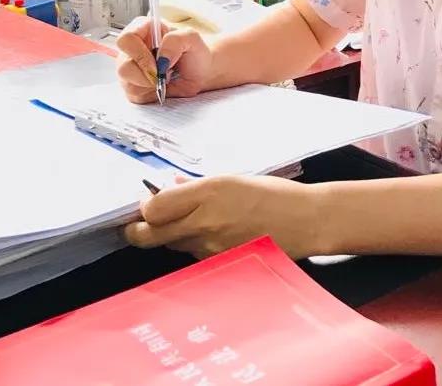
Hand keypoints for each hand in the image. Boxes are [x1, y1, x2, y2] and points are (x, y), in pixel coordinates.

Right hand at [115, 17, 211, 103]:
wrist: (201, 72)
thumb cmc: (194, 51)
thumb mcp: (191, 38)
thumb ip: (175, 41)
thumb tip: (160, 59)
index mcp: (142, 30)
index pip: (126, 40)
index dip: (139, 55)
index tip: (157, 65)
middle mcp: (132, 48)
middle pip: (123, 66)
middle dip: (146, 75)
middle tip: (165, 76)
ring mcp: (130, 67)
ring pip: (126, 82)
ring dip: (150, 84)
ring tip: (166, 78)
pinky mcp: (133, 85)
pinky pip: (133, 94)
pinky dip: (150, 93)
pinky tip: (161, 86)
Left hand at [124, 175, 324, 259]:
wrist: (304, 221)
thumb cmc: (274, 194)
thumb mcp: (233, 179)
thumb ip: (196, 186)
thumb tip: (170, 187)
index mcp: (208, 192)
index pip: (153, 208)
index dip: (145, 207)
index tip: (148, 202)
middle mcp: (205, 221)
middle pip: (149, 235)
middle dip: (137, 231)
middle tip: (137, 225)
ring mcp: (211, 247)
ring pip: (171, 246)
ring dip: (171, 237)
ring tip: (190, 224)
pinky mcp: (219, 263)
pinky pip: (193, 256)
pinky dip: (194, 247)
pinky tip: (213, 236)